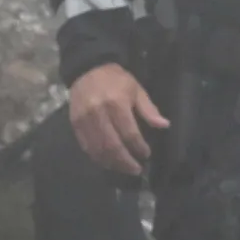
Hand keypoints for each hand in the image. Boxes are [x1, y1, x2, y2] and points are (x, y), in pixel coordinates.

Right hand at [67, 63, 168, 180]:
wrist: (88, 69)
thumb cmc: (117, 80)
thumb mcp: (137, 90)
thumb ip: (149, 109)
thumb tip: (164, 125)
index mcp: (116, 104)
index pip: (129, 133)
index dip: (138, 147)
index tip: (146, 154)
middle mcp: (98, 113)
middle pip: (112, 145)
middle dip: (125, 161)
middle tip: (136, 170)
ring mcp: (84, 120)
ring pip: (98, 149)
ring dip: (111, 163)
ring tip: (123, 169)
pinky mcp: (74, 124)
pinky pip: (86, 146)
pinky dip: (97, 157)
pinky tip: (107, 162)